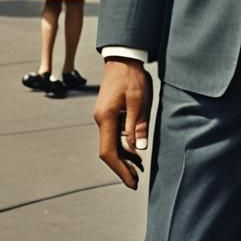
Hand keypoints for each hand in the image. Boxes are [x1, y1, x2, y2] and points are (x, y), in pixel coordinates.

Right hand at [94, 58, 152, 189]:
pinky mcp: (108, 112)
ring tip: (139, 169)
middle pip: (108, 151)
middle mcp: (101, 119)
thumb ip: (138, 125)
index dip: (120, 169)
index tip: (131, 182)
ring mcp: (103, 116)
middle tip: (136, 182)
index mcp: (106, 118)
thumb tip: (139, 149)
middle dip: (122, 168)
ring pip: (111, 143)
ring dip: (124, 157)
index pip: (109, 152)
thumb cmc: (132, 77)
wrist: (123, 57)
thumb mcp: (139, 100)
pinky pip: (114, 134)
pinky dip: (124, 145)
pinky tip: (135, 151)